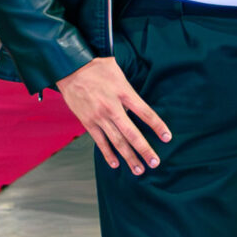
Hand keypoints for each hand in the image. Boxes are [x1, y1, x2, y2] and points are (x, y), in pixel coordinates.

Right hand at [56, 55, 170, 173]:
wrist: (69, 68)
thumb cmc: (96, 67)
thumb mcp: (118, 71)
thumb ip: (129, 88)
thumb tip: (138, 102)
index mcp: (123, 92)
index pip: (145, 113)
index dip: (157, 126)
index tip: (167, 138)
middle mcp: (112, 107)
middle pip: (132, 133)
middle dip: (144, 149)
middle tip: (155, 162)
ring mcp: (99, 117)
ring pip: (116, 141)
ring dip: (129, 157)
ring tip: (139, 169)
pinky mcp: (87, 122)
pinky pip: (99, 141)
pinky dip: (107, 154)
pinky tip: (115, 164)